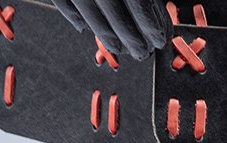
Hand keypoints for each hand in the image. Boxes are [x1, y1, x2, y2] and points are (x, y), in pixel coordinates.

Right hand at [51, 2, 168, 61]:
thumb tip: (157, 15)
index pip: (140, 6)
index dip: (152, 27)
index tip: (159, 39)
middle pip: (119, 21)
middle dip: (133, 40)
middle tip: (141, 51)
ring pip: (94, 22)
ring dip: (109, 38)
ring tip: (118, 46)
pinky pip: (67, 8)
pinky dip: (78, 21)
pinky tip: (85, 28)